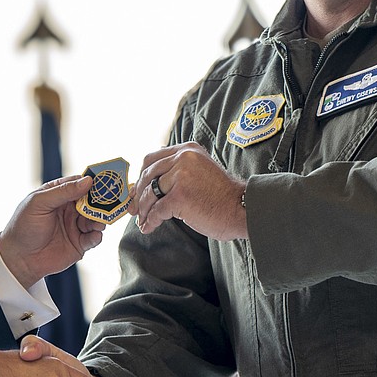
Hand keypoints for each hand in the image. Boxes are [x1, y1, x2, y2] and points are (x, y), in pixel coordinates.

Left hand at [0, 175, 105, 287]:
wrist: (19, 258)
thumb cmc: (23, 227)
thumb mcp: (39, 203)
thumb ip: (63, 192)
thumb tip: (87, 181)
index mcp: (58, 194)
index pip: (80, 183)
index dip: (93, 181)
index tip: (106, 180)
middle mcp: (69, 209)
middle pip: (92, 201)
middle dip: (102, 201)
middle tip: (109, 202)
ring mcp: (75, 226)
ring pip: (96, 219)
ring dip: (100, 219)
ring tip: (99, 222)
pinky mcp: (79, 243)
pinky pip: (94, 238)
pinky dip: (97, 236)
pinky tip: (94, 235)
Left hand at [129, 142, 248, 240]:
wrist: (242, 209)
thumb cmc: (222, 196)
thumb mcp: (200, 171)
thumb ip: (179, 171)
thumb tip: (148, 184)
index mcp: (187, 150)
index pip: (152, 158)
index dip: (141, 175)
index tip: (136, 189)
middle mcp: (183, 158)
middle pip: (147, 175)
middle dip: (138, 194)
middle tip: (134, 208)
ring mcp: (181, 176)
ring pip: (150, 194)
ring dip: (144, 210)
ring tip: (143, 221)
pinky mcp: (180, 196)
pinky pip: (157, 210)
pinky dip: (151, 220)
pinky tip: (149, 227)